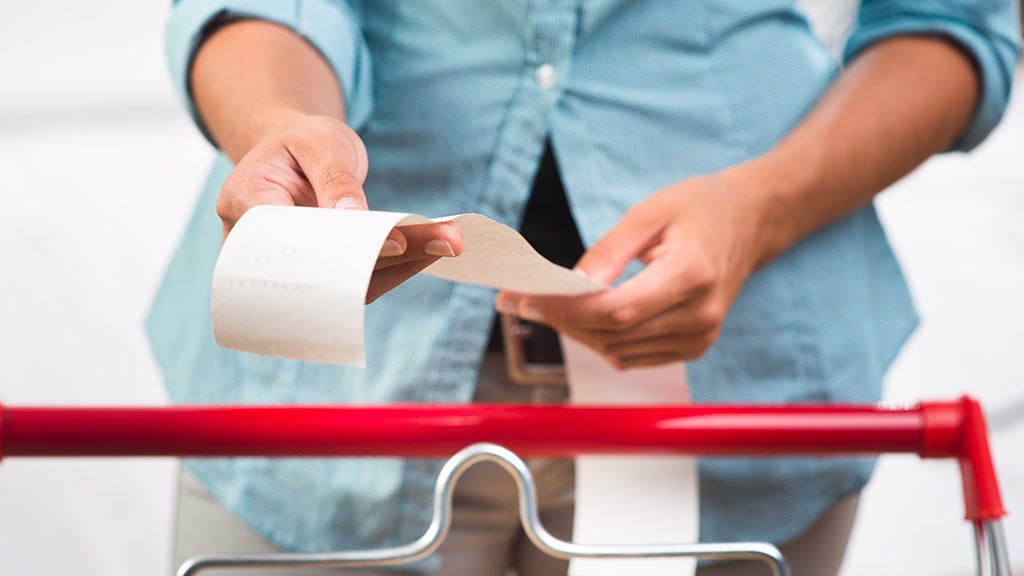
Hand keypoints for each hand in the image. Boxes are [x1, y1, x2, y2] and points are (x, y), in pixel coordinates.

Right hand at [216, 112, 462, 302]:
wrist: (293, 153)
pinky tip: (434, 246)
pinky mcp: (321, 276)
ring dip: (401, 265)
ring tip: (449, 241)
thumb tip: (352, 218)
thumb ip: (334, 176)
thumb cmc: (300, 141)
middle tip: (440, 244)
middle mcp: (257, 247)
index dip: (339, 247)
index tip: (393, 243)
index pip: (289, 238)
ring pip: (344, 282)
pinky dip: (398, 264)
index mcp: (243, 202)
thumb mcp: (318, 139)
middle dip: (383, 260)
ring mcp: (290, 267)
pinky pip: (357, 280)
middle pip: (321, 268)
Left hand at [496, 166, 770, 368]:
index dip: (565, 310)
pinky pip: (632, 356)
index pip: (617, 309)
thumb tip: (567, 286)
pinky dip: (600, 340)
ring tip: (542, 305)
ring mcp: (700, 337)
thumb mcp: (648, 213)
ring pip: (617, 350)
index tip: (523, 299)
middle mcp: (700, 314)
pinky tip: (579, 317)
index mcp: (692, 274)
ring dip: (575, 332)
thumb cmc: (699, 208)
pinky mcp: (694, 347)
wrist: (750, 222)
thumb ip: (606, 253)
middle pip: (612, 333)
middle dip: (557, 319)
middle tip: (515, 300)